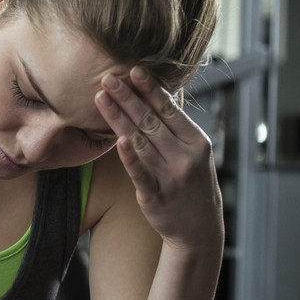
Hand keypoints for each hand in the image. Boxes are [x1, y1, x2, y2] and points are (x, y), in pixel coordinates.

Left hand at [95, 67, 223, 251]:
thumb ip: (176, 129)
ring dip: (118, 118)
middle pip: (150, 121)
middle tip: (107, 78)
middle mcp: (184, 156)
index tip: (133, 70)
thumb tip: (155, 96)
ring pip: (140, 141)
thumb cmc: (191, 183)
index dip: (149, 89)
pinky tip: (118, 141)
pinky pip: (139, 173)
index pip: (169, 110)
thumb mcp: (194, 154)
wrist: (199, 228)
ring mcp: (170, 176)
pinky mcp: (155, 195)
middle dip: (127, 97)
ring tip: (101, 98)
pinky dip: (129, 157)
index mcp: (196, 142)